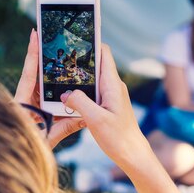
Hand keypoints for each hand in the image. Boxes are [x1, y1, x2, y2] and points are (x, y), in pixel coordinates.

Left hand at [14, 29, 84, 147]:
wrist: (15, 162)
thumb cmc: (26, 148)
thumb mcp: (46, 138)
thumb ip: (64, 127)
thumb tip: (84, 118)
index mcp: (21, 102)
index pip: (29, 73)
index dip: (32, 54)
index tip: (35, 34)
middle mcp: (25, 100)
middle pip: (36, 74)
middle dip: (46, 57)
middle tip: (55, 38)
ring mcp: (29, 104)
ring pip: (41, 84)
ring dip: (53, 71)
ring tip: (64, 53)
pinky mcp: (34, 110)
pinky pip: (46, 95)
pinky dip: (56, 89)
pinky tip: (69, 82)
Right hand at [61, 44, 149, 170]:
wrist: (133, 155)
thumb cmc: (119, 138)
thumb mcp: (95, 119)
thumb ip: (79, 102)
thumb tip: (64, 94)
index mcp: (112, 85)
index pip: (104, 53)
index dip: (91, 42)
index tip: (75, 37)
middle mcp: (113, 87)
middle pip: (95, 64)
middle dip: (79, 59)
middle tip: (60, 56)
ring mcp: (110, 96)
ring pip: (92, 79)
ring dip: (78, 78)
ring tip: (59, 76)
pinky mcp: (107, 106)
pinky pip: (91, 93)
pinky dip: (80, 92)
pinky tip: (67, 98)